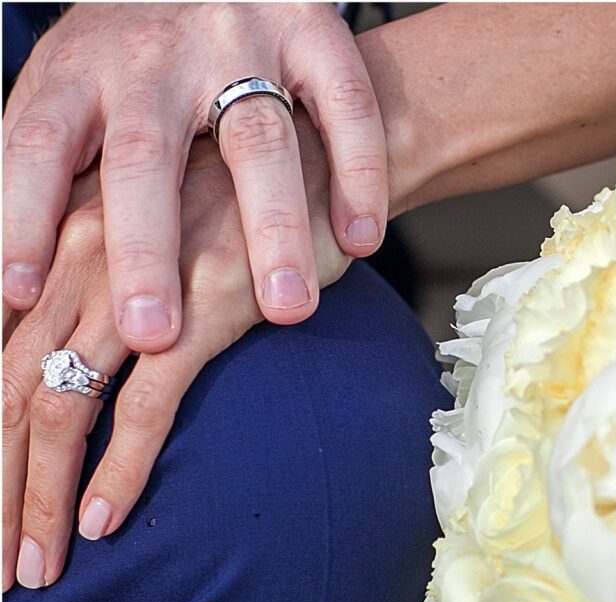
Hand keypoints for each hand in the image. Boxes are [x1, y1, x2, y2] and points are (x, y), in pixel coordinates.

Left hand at [2, 109, 349, 591]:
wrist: (319, 155)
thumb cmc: (234, 204)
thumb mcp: (149, 236)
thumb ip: (100, 290)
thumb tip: (71, 366)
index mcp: (52, 246)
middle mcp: (75, 263)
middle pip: (0, 395)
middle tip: (1, 572)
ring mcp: (135, 288)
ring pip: (56, 406)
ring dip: (37, 498)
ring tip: (38, 569)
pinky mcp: (201, 310)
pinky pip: (142, 405)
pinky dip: (116, 469)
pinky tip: (102, 519)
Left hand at [3, 2, 384, 351]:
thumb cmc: (135, 65)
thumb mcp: (69, 95)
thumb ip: (44, 170)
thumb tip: (4, 278)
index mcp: (80, 71)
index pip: (36, 145)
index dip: (22, 217)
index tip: (19, 295)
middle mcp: (154, 55)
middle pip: (146, 158)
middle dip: (146, 249)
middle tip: (152, 334)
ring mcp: (242, 39)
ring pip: (258, 141)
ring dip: (274, 227)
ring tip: (287, 308)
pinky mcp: (315, 33)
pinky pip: (345, 107)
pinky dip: (357, 174)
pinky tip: (360, 240)